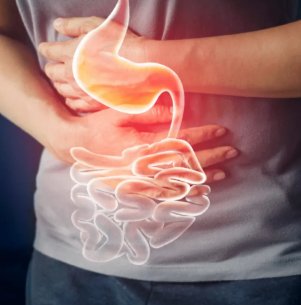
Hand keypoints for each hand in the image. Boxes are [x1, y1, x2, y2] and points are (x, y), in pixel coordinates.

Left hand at [38, 16, 146, 112]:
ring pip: (60, 89)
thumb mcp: (98, 26)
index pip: (49, 51)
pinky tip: (72, 96)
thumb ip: (74, 25)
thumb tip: (56, 24)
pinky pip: (73, 104)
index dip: (45, 48)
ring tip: (60, 80)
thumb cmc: (122, 44)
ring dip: (58, 83)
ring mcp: (80, 91)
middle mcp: (71, 74)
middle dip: (50, 67)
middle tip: (51, 65)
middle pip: (51, 72)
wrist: (142, 68)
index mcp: (70, 53)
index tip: (44, 47)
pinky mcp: (91, 104)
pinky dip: (69, 99)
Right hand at [49, 109, 237, 184]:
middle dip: (210, 157)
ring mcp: (137, 180)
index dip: (202, 134)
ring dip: (201, 178)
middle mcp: (141, 166)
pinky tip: (197, 192)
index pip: (179, 140)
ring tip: (224, 174)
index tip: (222, 129)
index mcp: (140, 145)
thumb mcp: (119, 113)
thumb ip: (148, 113)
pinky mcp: (132, 188)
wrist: (72, 145)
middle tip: (232, 152)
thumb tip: (176, 110)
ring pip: (176, 182)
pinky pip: (162, 194)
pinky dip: (182, 193)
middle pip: (182, 163)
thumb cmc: (97, 126)